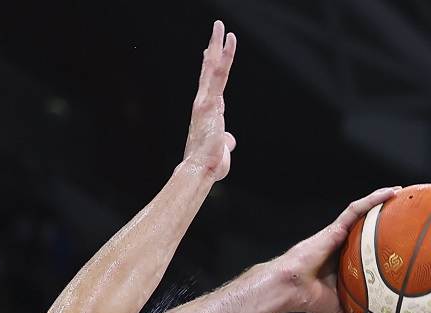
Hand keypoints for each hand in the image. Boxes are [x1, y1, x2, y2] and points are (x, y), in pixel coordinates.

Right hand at [183, 21, 236, 181]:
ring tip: (220, 25)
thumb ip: (226, 142)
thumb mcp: (221, 150)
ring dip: (217, 44)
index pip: (210, 83)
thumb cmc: (210, 164)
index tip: (210, 50)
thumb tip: (228, 141)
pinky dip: (225, 56)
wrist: (200, 169)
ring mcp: (206, 100)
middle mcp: (203, 102)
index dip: (210, 65)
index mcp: (207, 112)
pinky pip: (220, 73)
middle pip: (209, 69)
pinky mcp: (211, 101)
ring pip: (213, 66)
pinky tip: (229, 41)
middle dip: (213, 47)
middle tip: (217, 28)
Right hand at [275, 187, 400, 312]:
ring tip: (405, 194)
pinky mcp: (335, 227)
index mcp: (348, 263)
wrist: (292, 289)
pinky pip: (357, 209)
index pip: (372, 250)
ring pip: (366, 213)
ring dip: (385, 201)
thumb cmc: (312, 301)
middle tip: (414, 214)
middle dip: (391, 218)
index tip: (411, 243)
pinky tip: (391, 193)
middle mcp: (346, 245)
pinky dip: (374, 199)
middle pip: (371, 227)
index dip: (389, 244)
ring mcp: (340, 234)